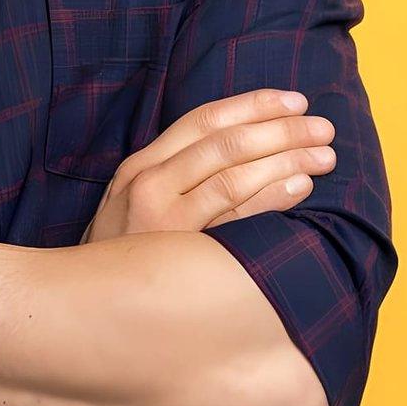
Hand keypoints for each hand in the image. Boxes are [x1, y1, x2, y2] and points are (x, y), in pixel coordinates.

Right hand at [79, 88, 335, 244]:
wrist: (82, 306)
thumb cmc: (122, 255)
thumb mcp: (133, 203)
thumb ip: (174, 176)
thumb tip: (239, 152)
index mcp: (142, 165)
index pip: (203, 120)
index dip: (253, 105)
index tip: (294, 99)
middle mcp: (150, 183)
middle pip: (225, 143)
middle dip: (281, 129)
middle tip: (322, 125)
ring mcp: (165, 218)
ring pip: (234, 176)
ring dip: (286, 160)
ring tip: (324, 155)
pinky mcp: (181, 253)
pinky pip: (236, 219)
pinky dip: (271, 198)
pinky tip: (300, 188)